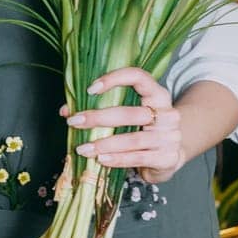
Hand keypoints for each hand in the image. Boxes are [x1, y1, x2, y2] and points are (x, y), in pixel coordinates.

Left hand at [62, 66, 185, 183]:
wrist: (170, 156)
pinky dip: (117, 159)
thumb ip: (100, 109)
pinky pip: (138, 157)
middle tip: (74, 122)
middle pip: (131, 113)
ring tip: (83, 148)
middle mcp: (167, 113)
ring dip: (105, 144)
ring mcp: (170, 136)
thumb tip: (66, 111)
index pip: (139, 77)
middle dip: (99, 118)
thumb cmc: (143, 130)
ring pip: (133, 139)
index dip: (115, 79)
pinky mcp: (167, 157)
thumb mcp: (127, 116)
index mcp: (158, 94)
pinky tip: (101, 160)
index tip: (90, 89)